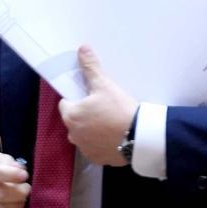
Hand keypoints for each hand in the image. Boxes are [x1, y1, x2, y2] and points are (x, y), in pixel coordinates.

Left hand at [58, 45, 138, 166]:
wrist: (141, 137)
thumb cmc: (119, 109)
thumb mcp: (104, 85)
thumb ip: (90, 67)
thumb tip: (82, 48)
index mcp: (71, 116)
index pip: (66, 103)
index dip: (78, 98)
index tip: (92, 97)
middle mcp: (73, 135)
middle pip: (74, 119)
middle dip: (85, 114)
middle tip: (104, 108)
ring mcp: (85, 149)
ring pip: (84, 134)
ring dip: (92, 129)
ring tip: (110, 122)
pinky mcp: (98, 159)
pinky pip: (95, 148)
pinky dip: (101, 142)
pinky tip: (114, 135)